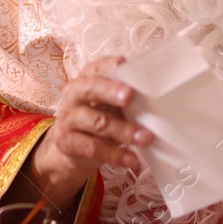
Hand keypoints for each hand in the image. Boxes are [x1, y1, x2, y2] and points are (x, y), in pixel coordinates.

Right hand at [29, 57, 154, 203]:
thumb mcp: (110, 105)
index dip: (109, 66)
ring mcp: (67, 118)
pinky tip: (131, 159)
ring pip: (98, 122)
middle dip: (112, 91)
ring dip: (124, 131)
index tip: (123, 64)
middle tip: (130, 96)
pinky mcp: (66, 141)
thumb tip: (156, 99)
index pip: (96, 68)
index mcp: (86, 79)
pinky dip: (115, 155)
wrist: (73, 149)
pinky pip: (94, 147)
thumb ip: (124, 98)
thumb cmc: (100, 119)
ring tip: (145, 138)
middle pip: (91, 89)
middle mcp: (73, 94)